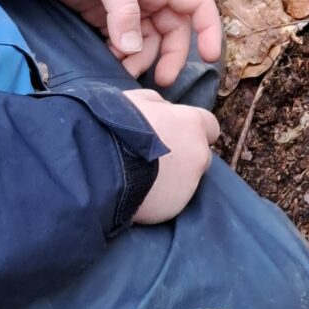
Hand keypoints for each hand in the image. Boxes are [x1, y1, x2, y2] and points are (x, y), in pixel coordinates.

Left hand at [54, 0, 223, 87]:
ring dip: (141, 60)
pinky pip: (125, 46)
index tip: (209, 57)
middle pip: (175, 32)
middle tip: (160, 81)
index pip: (197, 5)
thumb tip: (132, 49)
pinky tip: (108, 60)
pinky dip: (121, 57)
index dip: (209, 29)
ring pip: (149, 43)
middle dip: (171, 57)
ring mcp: (129, 12)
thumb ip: (123, 10)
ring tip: (121, 68)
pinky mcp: (108, 22)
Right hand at [121, 89, 219, 223]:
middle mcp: (200, 154)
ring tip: (143, 179)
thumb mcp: (139, 100)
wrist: (99, 166)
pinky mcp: (174, 208)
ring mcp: (190, 184)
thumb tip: (165, 111)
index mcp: (193, 124)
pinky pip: (170, 202)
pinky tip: (139, 195)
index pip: (209, 126)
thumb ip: (160, 106)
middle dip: (183, 156)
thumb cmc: (119, 125)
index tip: (178, 134)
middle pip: (199, 155)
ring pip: (186, 181)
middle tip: (155, 160)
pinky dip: (159, 199)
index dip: (193, 130)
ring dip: (171, 179)